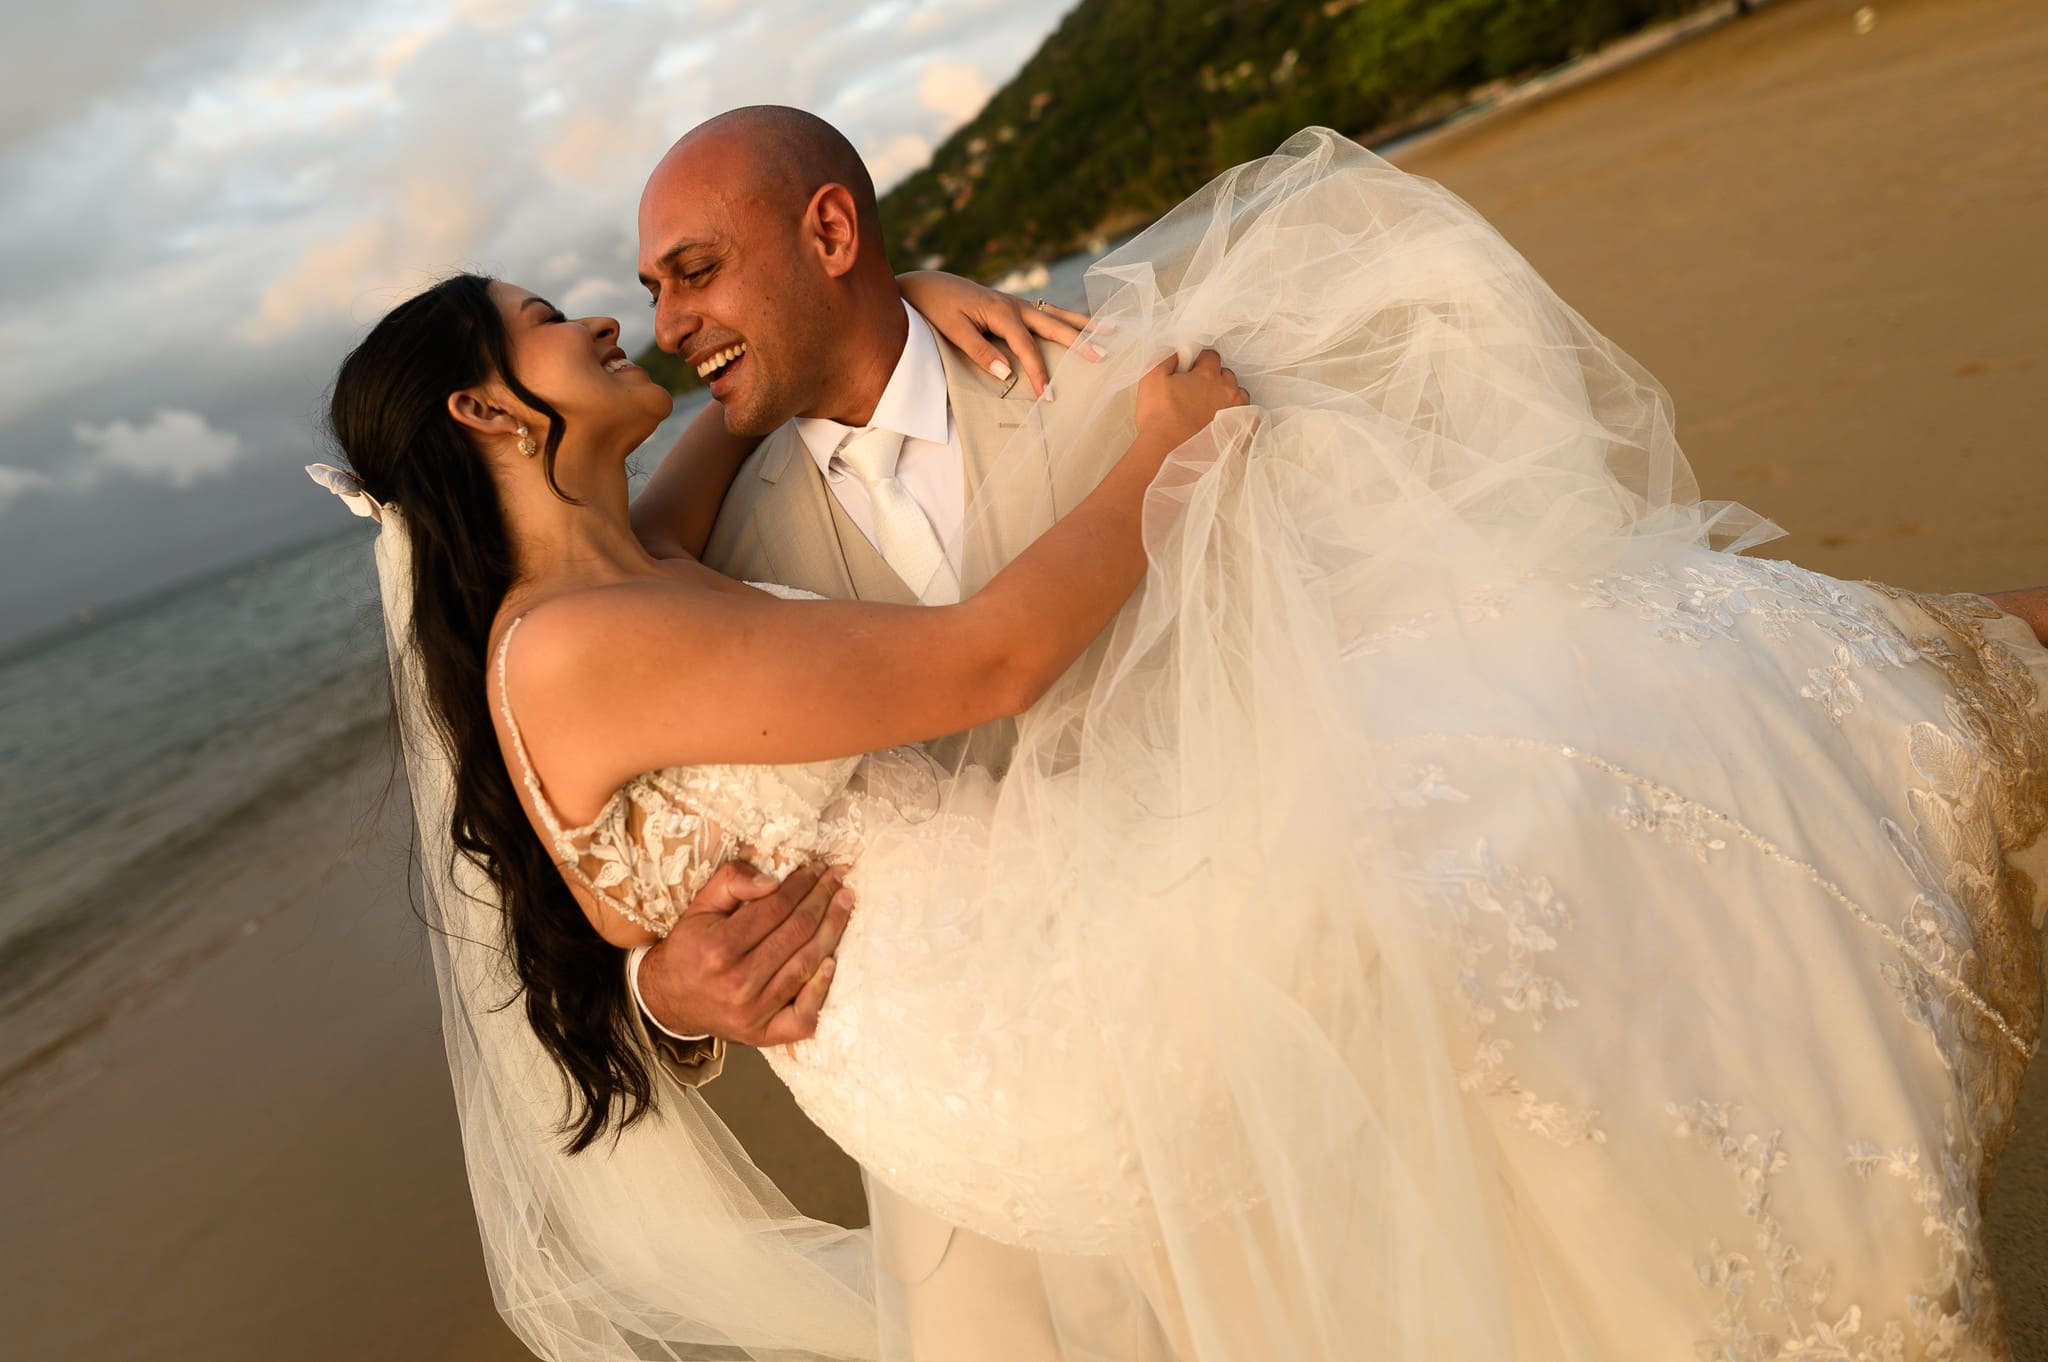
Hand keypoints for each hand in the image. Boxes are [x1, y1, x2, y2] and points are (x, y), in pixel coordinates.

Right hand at [635, 860, 853, 1045]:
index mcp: (719, 947)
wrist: (668, 1000)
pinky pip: (803, 1016)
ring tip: (845, 904)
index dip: (801, 884)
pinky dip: (820, 990)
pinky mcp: (762, 1034)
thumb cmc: (690, 948)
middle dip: (822, 900)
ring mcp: (752, 1012)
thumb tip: (773, 880)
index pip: (776, 908)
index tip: (817, 868)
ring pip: (805, 965)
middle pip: (796, 933)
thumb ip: (731, 883)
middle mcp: (738, 982)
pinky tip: (832, 962)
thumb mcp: (700, 907)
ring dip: (832, 931)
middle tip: (839, 879)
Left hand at [897, 269, 1100, 396]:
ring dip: (1083, 323)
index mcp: (1001, 312)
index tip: (1047, 395)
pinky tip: (1080, 324)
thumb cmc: (936, 307)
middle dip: (1080, 342)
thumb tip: (1006, 374)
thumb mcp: (952, 330)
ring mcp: (1016, 303)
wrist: (926, 282)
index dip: (1038, 372)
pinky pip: (1047, 313)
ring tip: (1111, 329)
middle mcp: (1014, 305)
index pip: (1027, 348)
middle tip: (1104, 357)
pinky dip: (1067, 318)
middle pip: (1054, 325)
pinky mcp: (1013, 304)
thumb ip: (979, 351)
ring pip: (1056, 314)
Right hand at [1135, 349, 1249, 447]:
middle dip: (1215, 381)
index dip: (1199, 363)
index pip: (1210, 356)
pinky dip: (1241, 419)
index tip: (1190, 373)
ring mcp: (1237, 412)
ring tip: (1210, 412)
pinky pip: (1250, 420)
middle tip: (1197, 395)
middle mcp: (1227, 390)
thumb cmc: (1158, 418)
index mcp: (1208, 375)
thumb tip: (1177, 350)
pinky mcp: (1242, 433)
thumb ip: (1166, 357)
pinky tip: (1226, 425)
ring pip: (1239, 396)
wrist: (1166, 454)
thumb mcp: (1152, 378)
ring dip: (1228, 399)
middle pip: (1226, 375)